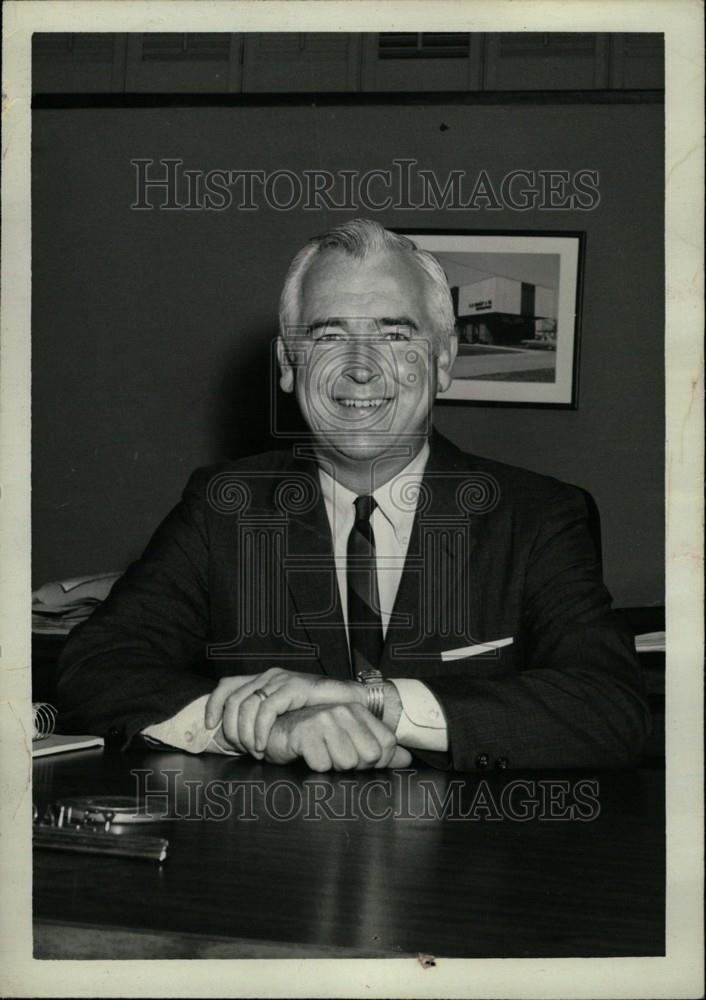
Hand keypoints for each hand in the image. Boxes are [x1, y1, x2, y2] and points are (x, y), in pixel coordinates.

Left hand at [205, 669, 364, 755]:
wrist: (353, 705)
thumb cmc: (321, 713)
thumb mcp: (285, 716)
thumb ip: (264, 719)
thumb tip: (237, 735)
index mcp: (264, 680)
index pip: (227, 685)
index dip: (213, 704)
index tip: (210, 726)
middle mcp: (269, 675)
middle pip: (233, 700)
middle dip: (232, 728)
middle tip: (242, 749)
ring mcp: (282, 679)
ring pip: (246, 705)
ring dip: (246, 733)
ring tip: (255, 750)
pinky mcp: (294, 686)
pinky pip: (266, 709)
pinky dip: (260, 730)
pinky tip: (264, 746)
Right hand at [262, 703, 412, 771]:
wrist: (276, 732)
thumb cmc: (314, 739)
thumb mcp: (350, 742)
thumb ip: (381, 750)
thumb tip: (407, 758)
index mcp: (358, 711)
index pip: (386, 746)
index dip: (375, 762)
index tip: (357, 758)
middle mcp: (344, 711)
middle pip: (368, 757)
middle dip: (352, 766)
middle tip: (334, 756)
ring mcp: (325, 719)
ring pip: (346, 763)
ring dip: (332, 766)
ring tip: (320, 753)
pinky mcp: (306, 731)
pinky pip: (323, 765)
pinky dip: (314, 766)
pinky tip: (307, 754)